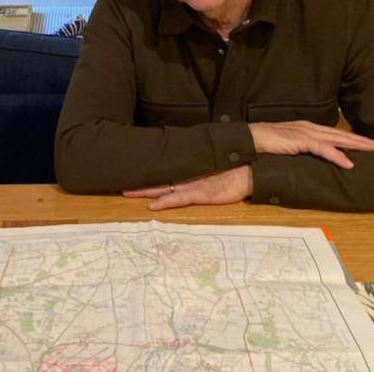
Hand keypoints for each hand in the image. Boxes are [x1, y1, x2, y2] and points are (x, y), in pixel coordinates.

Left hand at [122, 166, 253, 209]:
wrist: (253, 168)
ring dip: (145, 191)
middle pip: (159, 177)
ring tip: (127, 192)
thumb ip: (201, 167)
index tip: (132, 171)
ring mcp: (194, 184)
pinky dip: (165, 202)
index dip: (148, 172)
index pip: (165, 170)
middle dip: (140, 180)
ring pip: (164, 187)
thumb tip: (189, 167)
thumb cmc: (236, 168)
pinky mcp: (201, 193)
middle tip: (120, 182)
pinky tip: (152, 206)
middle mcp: (188, 175)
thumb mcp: (215, 167)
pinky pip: (179, 199)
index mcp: (190, 168)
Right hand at [248, 120, 373, 168]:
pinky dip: (337, 156)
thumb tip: (311, 158)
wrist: (249, 138)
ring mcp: (306, 133)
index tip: (366, 143)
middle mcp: (310, 128)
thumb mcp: (287, 145)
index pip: (334, 133)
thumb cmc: (265, 142)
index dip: (351, 138)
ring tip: (373, 150)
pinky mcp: (300, 140)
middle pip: (341, 134)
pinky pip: (323, 149)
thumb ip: (300, 148)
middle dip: (361, 140)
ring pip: (337, 139)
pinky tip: (349, 163)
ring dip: (356, 145)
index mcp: (307, 128)